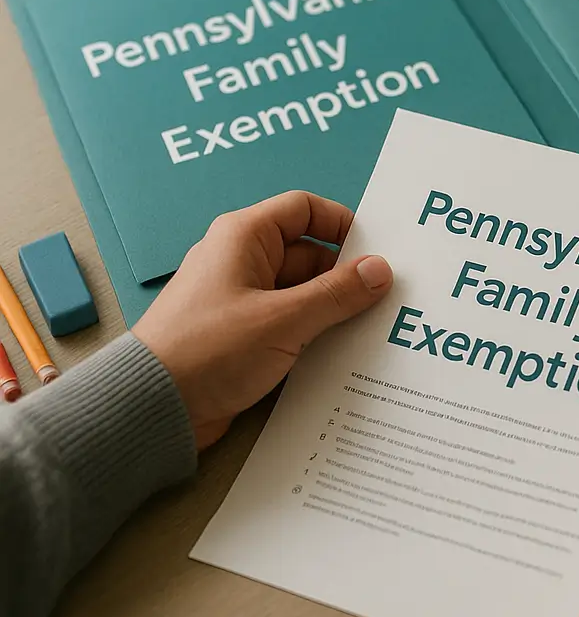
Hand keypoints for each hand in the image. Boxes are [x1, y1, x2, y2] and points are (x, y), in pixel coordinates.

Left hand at [134, 190, 392, 449]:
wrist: (153, 407)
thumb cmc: (209, 350)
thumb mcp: (283, 319)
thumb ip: (336, 293)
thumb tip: (380, 269)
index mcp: (244, 237)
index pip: (304, 209)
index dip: (341, 224)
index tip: (376, 251)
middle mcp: (242, 261)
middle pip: (309, 254)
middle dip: (345, 276)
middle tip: (387, 299)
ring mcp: (242, 300)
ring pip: (303, 292)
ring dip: (332, 309)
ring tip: (372, 328)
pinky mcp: (243, 335)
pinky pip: (290, 323)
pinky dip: (314, 333)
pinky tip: (342, 351)